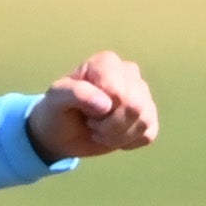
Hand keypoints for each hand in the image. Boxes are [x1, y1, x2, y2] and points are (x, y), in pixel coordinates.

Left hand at [27, 50, 158, 160]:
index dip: (102, 111)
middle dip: (111, 126)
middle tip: (92, 124)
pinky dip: (129, 142)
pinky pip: (149, 134)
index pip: (118, 90)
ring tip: (101, 130)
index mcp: (106, 63)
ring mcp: (142, 93)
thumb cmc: (58, 111)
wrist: (64, 133)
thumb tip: (106, 104)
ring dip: (118, 136)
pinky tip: (115, 135)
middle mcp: (129, 73)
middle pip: (135, 106)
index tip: (85, 112)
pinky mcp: (148, 115)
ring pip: (144, 121)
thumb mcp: (55, 100)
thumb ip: (76, 94)